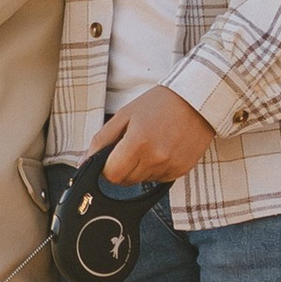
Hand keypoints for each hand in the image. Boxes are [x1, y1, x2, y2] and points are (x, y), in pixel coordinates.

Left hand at [98, 86, 216, 184]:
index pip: (112, 175)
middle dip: (123, 167)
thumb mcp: (125, 115)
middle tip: (133, 145)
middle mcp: (155, 158)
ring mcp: (171, 166)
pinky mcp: (182, 170)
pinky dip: (157, 168)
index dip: (107, 167)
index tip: (112, 157)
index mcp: (138, 142)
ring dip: (141, 168)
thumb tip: (84, 162)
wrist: (196, 100)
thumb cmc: (160, 104)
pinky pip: (160, 179)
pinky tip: (164, 148)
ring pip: (142, 181)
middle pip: (126, 181)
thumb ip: (102, 140)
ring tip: (152, 143)